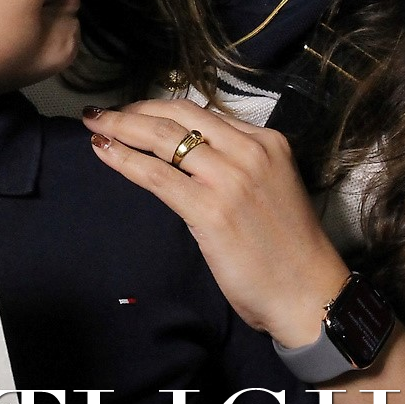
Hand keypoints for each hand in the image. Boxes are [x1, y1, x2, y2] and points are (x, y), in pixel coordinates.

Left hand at [86, 98, 350, 345]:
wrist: (309, 295)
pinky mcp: (210, 209)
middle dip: (135, 110)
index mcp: (268, 142)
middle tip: (105, 113)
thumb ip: (236, 166)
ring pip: (162, 137)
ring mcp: (230, 178)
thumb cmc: (289, 251)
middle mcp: (250, 151)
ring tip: (94, 124)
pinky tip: (104, 152)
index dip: (162, 108)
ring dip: (121, 126)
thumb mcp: (270, 188)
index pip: (203, 113)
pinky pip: (156, 175)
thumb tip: (189, 156)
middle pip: (179, 115)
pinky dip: (124, 159)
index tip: (135, 111)